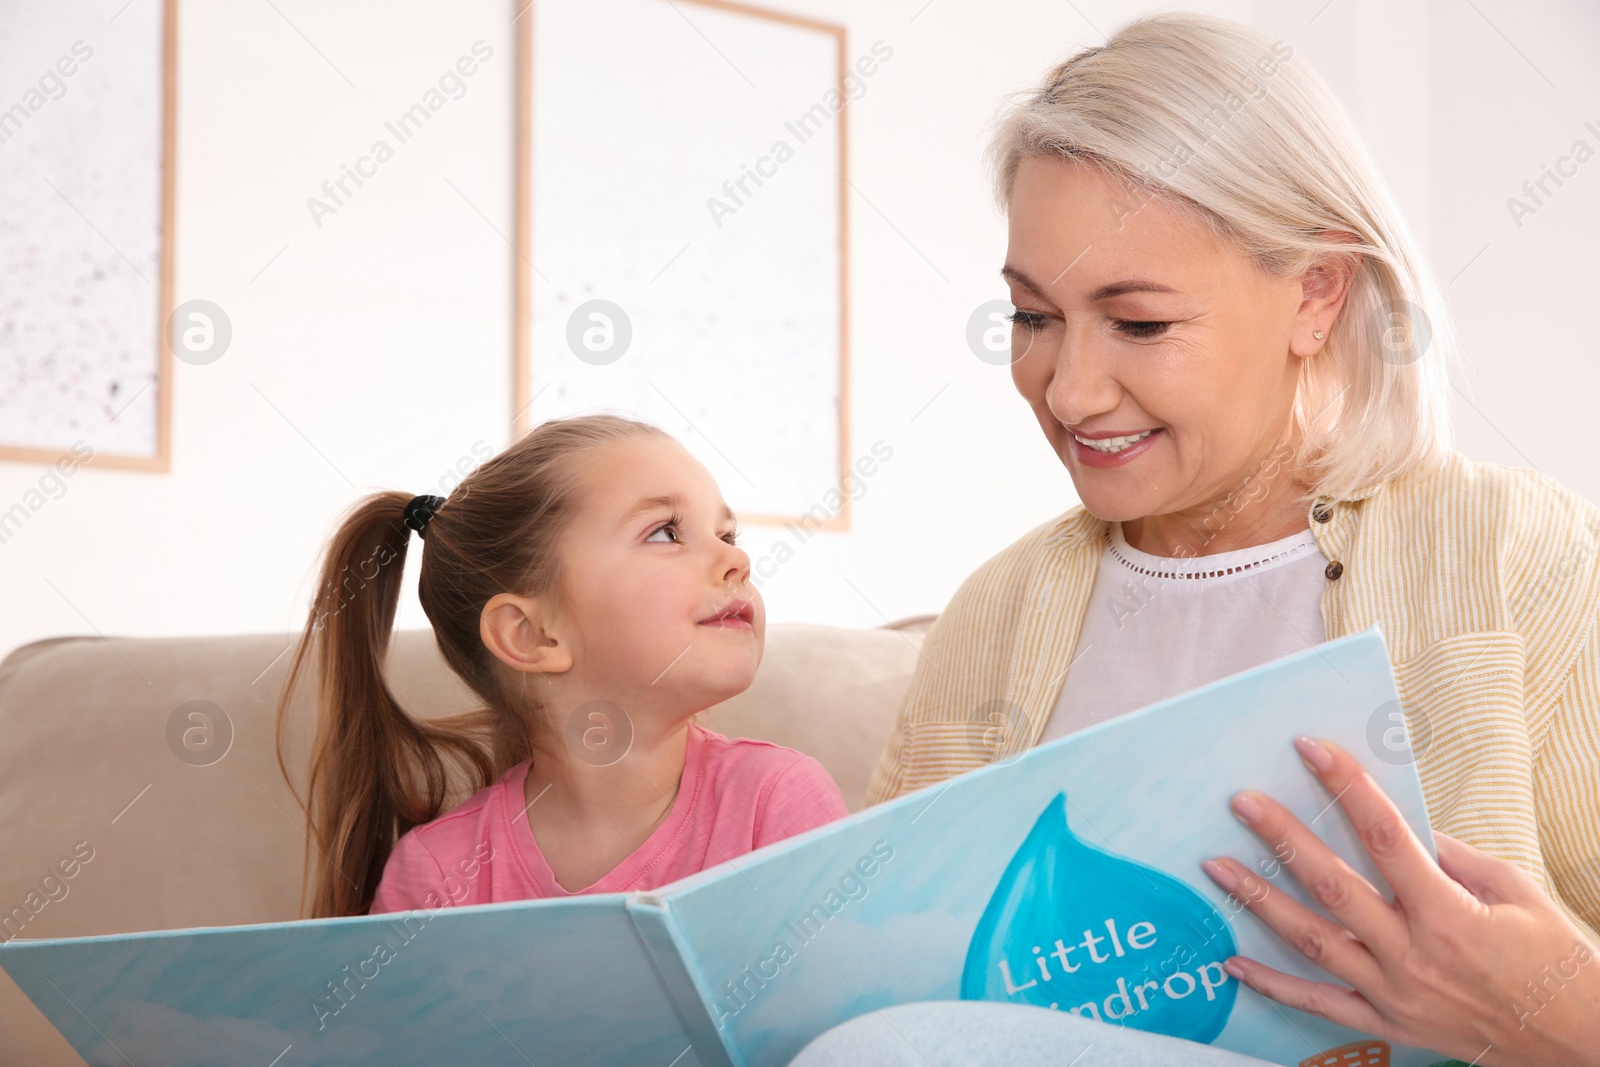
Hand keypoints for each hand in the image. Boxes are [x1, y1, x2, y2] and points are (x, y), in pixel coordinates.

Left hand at [1199, 736, 1599, 1066]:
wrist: (1575, 1043)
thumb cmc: (1551, 960)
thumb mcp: (1514, 893)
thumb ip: (1451, 857)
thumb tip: (1399, 823)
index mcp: (1449, 914)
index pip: (1387, 838)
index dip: (1348, 788)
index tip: (1312, 749)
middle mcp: (1414, 955)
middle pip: (1333, 887)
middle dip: (1283, 839)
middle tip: (1243, 802)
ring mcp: (1394, 992)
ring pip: (1311, 941)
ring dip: (1259, 901)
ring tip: (1216, 867)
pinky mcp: (1386, 1022)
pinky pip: (1317, 1003)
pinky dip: (1271, 984)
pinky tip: (1232, 959)